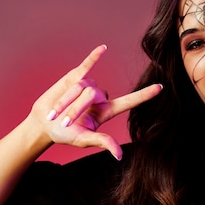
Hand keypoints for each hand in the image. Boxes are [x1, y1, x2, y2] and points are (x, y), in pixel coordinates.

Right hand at [30, 45, 161, 158]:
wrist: (44, 123)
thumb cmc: (65, 134)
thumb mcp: (84, 140)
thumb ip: (102, 142)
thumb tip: (119, 156)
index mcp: (106, 112)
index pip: (130, 101)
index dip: (144, 95)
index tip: (160, 87)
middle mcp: (100, 98)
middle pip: (94, 93)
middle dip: (76, 106)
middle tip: (64, 120)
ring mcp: (88, 86)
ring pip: (82, 85)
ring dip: (67, 99)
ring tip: (58, 111)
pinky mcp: (75, 77)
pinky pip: (87, 64)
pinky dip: (94, 56)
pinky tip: (103, 48)